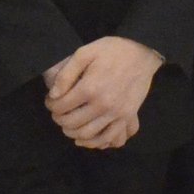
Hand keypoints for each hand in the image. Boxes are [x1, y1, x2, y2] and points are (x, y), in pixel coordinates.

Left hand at [45, 37, 163, 149]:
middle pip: (72, 123)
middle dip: (59, 120)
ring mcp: (117, 114)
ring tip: (69, 125)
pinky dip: (96, 143)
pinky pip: (111, 138)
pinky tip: (87, 138)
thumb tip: (54, 95)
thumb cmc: (112, 51)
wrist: (142, 53)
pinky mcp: (127, 117)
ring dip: (73, 133)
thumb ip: (66, 74)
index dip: (51, 105)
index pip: (61, 107)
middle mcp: (103, 105)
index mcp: (89, 88)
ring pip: (88, 135)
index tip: (51, 101)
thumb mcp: (85, 53)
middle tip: (58, 113)